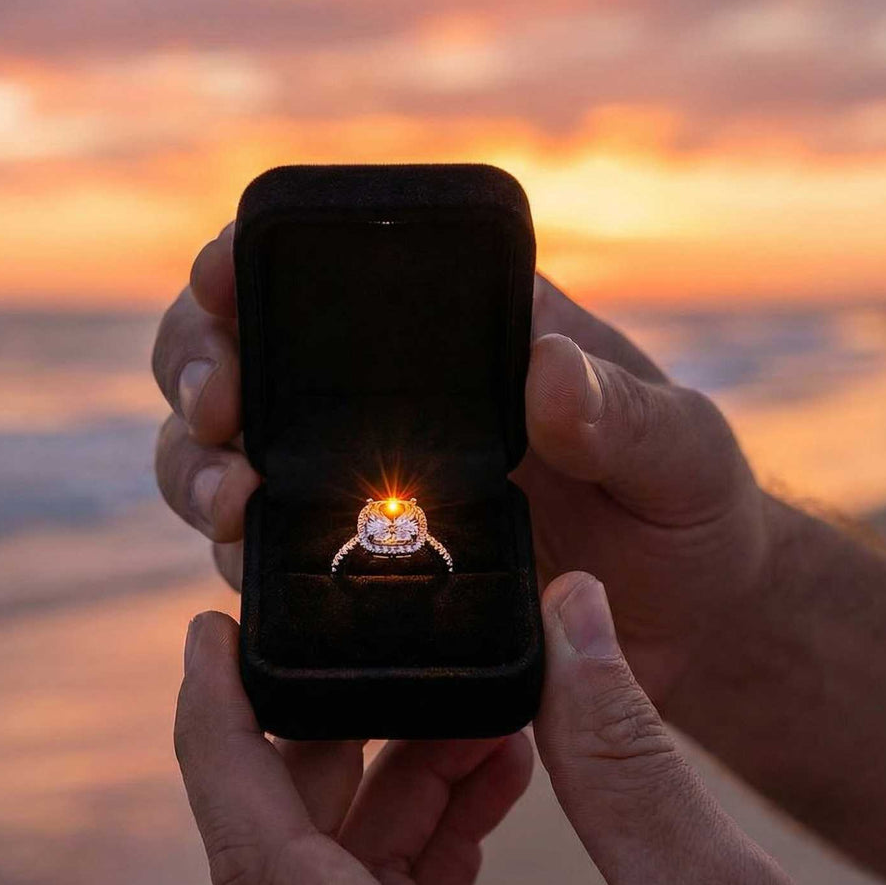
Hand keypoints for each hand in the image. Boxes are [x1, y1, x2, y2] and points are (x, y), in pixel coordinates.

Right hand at [152, 228, 771, 700]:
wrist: (686, 619)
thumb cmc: (689, 506)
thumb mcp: (682, 450)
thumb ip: (624, 414)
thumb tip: (547, 372)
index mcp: (458, 338)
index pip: (326, 278)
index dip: (249, 265)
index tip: (223, 277)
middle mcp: (387, 404)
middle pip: (240, 360)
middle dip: (197, 367)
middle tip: (219, 407)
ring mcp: (360, 487)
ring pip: (225, 458)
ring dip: (196, 469)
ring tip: (234, 502)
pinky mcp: (355, 568)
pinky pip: (267, 557)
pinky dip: (239, 558)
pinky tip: (252, 568)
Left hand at [176, 573, 885, 884]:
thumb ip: (619, 750)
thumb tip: (569, 614)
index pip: (264, 875)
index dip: (221, 739)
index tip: (209, 640)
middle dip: (330, 749)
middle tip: (383, 652)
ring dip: (394, 797)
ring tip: (481, 715)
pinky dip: (424, 852)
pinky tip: (489, 782)